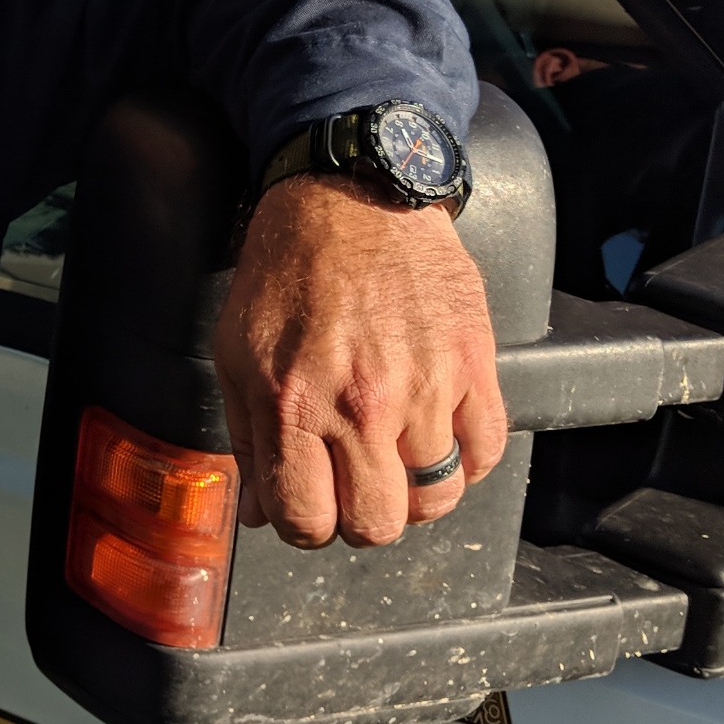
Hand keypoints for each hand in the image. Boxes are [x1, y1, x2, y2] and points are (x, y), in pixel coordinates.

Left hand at [212, 174, 505, 547]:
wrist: (353, 197)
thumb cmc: (288, 272)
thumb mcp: (236, 353)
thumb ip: (248, 438)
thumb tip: (261, 511)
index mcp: (295, 405)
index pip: (307, 520)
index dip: (304, 526)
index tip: (308, 507)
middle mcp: (364, 407)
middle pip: (378, 524)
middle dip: (359, 518)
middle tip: (352, 487)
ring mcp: (426, 388)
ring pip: (436, 498)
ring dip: (413, 492)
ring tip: (394, 460)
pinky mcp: (474, 365)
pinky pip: (486, 453)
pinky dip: (464, 462)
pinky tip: (437, 439)